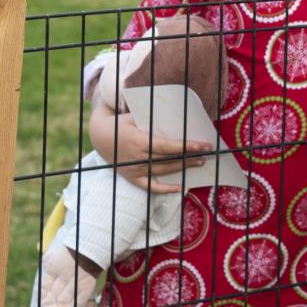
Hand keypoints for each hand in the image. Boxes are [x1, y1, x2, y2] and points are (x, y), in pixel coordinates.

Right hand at [87, 98, 211, 193]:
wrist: (100, 136)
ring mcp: (134, 170)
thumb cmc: (122, 123)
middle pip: (168, 159)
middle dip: (189, 156)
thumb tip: (179, 119)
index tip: (203, 145)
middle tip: (207, 154)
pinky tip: (180, 187)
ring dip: (182, 168)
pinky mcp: (132, 178)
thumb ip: (154, 120)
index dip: (186, 146)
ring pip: (162, 171)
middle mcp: (136, 157)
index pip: (167, 145)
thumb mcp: (135, 116)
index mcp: (137, 140)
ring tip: (199, 162)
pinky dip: (165, 189)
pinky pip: (150, 187)